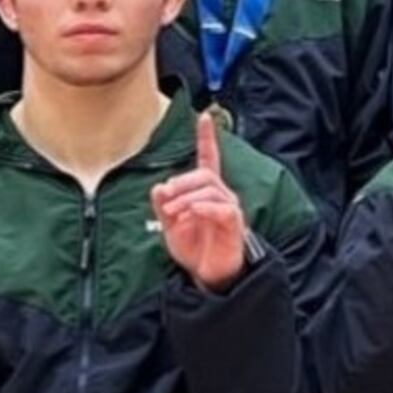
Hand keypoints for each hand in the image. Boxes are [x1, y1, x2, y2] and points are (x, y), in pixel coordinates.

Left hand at [152, 108, 251, 291]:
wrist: (206, 276)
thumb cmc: (192, 248)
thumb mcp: (169, 226)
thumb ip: (163, 206)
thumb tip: (158, 187)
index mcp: (205, 191)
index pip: (208, 158)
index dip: (206, 138)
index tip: (203, 116)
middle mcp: (220, 195)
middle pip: (203, 174)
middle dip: (181, 182)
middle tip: (165, 196)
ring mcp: (229, 208)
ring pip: (209, 189)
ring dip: (186, 197)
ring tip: (173, 213)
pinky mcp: (234, 223)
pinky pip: (221, 208)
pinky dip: (202, 208)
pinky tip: (191, 214)